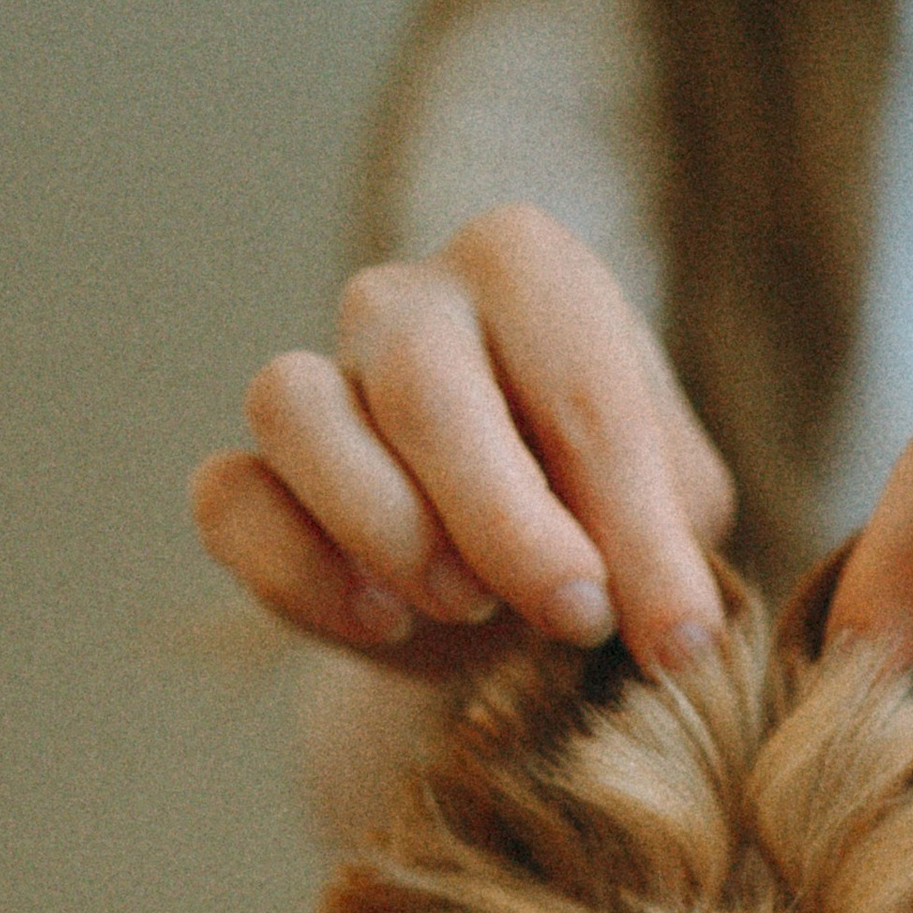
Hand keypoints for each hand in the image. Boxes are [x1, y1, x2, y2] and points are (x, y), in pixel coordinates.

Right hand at [189, 206, 735, 675]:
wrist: (510, 583)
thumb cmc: (604, 517)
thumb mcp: (675, 527)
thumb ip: (673, 558)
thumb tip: (682, 641)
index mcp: (528, 271)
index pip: (579, 388)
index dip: (631, 526)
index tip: (674, 639)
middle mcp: (406, 299)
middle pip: (424, 385)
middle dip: (504, 521)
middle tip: (571, 615)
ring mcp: (315, 377)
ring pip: (294, 410)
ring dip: (384, 526)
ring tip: (463, 605)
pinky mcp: (248, 472)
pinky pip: (230, 499)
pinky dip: (298, 575)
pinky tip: (381, 626)